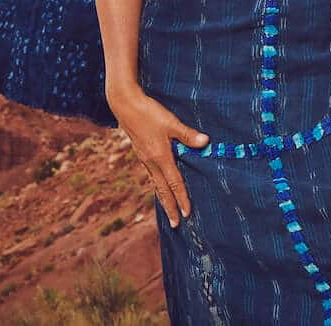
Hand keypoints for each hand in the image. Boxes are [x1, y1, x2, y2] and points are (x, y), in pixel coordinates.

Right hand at [108, 80, 207, 226]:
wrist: (125, 105)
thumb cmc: (149, 112)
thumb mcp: (171, 122)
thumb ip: (187, 135)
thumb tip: (205, 142)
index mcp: (160, 157)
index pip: (174, 183)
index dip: (181, 199)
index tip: (187, 214)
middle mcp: (151, 162)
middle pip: (162, 190)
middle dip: (170, 207)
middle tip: (176, 224)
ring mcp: (144, 158)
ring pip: (155, 183)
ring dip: (163, 198)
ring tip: (168, 210)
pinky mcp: (141, 153)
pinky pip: (151, 174)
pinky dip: (156, 185)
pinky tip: (159, 185)